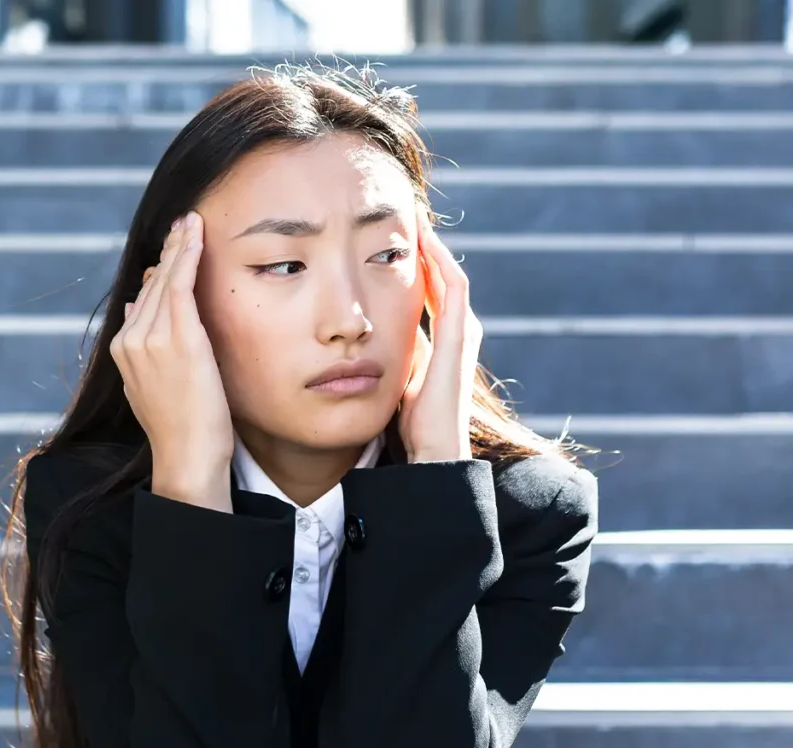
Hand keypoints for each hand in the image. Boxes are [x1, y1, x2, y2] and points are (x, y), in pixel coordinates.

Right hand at [111, 211, 233, 510]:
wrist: (187, 456)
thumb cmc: (180, 430)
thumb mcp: (150, 385)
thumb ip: (141, 349)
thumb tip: (135, 308)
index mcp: (123, 350)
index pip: (142, 299)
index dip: (160, 270)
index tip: (172, 247)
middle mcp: (131, 339)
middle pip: (152, 284)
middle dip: (169, 251)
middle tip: (184, 222)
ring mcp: (151, 337)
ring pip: (165, 280)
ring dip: (179, 246)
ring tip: (192, 222)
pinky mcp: (178, 338)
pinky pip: (180, 285)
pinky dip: (187, 255)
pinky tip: (196, 234)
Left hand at [398, 204, 483, 462]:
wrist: (431, 451)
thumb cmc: (412, 424)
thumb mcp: (396, 377)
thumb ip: (391, 354)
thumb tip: (365, 334)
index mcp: (441, 341)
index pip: (428, 291)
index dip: (411, 265)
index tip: (388, 241)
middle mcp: (456, 333)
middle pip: (442, 277)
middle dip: (424, 248)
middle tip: (405, 217)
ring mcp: (461, 334)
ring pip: (450, 275)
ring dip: (434, 246)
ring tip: (414, 218)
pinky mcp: (460, 338)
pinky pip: (454, 288)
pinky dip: (441, 261)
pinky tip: (423, 240)